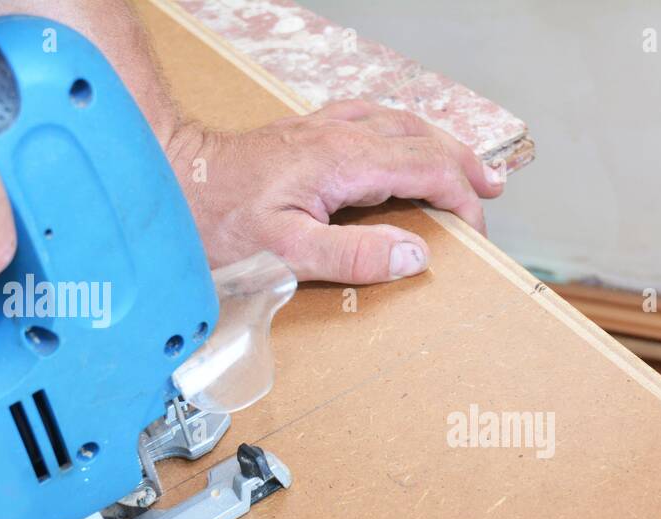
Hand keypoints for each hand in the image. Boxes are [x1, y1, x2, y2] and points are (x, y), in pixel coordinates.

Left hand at [165, 100, 505, 282]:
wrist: (168, 176)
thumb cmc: (218, 219)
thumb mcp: (286, 253)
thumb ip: (354, 256)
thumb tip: (416, 256)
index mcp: (345, 161)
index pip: (429, 171)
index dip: (462, 202)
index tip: (475, 234)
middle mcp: (340, 135)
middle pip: (424, 139)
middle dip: (464, 167)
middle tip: (492, 193)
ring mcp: (323, 128)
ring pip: (401, 123)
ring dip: (439, 145)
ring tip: (466, 167)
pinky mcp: (306, 131)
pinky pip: (373, 119)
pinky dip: (404, 132)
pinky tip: (404, 142)